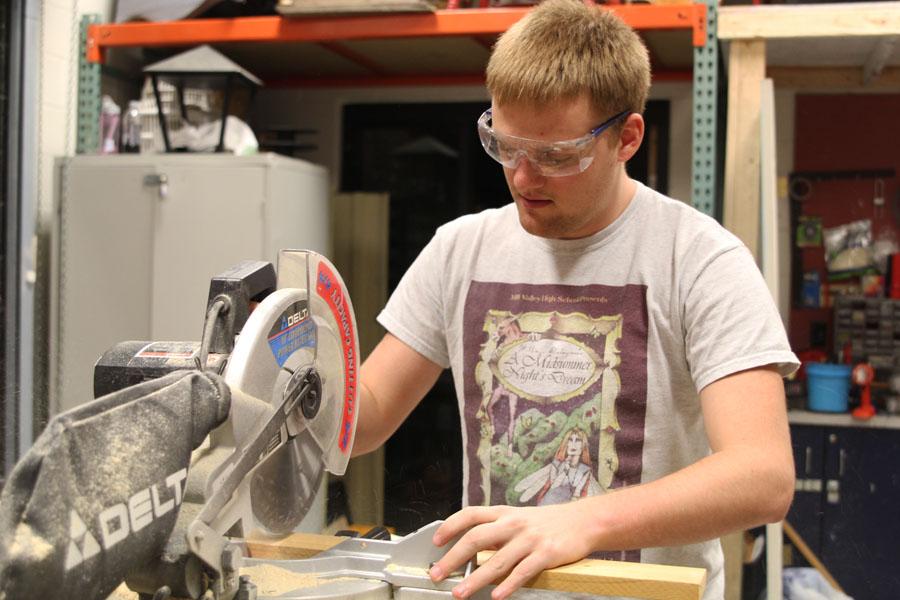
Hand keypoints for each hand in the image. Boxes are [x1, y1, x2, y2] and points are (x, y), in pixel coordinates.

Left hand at [428, 502, 595, 598]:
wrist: (584, 521)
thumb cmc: (548, 523)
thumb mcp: (519, 519)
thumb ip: (497, 531)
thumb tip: (471, 548)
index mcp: (504, 513)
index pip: (470, 514)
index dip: (450, 526)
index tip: (436, 541)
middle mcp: (513, 523)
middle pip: (476, 538)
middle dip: (453, 558)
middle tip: (438, 574)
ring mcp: (529, 538)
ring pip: (497, 560)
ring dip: (475, 579)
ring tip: (461, 593)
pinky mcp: (546, 553)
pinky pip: (523, 571)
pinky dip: (508, 585)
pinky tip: (497, 596)